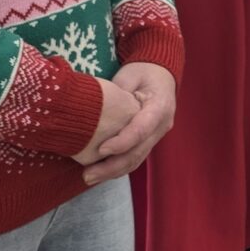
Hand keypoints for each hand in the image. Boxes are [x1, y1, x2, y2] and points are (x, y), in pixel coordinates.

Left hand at [84, 62, 177, 183]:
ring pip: (136, 160)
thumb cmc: (143, 72)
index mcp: (160, 106)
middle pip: (138, 152)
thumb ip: (117, 94)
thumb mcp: (130, 76)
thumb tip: (92, 109)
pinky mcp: (148, 142)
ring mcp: (157, 136)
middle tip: (88, 174)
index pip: (142, 129)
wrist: (160, 75)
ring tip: (89, 178)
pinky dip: (117, 168)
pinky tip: (100, 173)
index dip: (123, 142)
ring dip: (112, 172)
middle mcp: (162, 126)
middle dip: (112, 166)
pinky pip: (135, 158)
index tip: (101, 149)